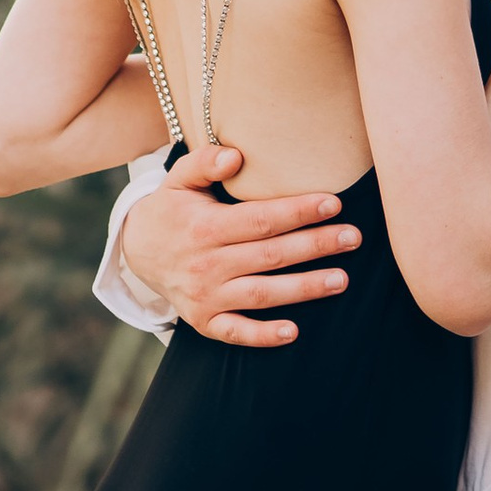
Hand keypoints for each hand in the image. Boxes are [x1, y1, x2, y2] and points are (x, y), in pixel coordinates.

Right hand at [120, 139, 362, 346]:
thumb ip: (205, 161)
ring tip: (342, 279)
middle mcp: (206, 264)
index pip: (261, 220)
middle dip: (315, 246)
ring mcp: (206, 296)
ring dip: (305, 288)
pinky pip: (237, 332)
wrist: (137, 251)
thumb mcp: (179, 177)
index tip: (333, 203)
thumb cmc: (172, 208)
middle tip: (353, 237)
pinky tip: (294, 332)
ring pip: (263, 294)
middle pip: (271, 256)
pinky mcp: (204, 321)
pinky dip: (264, 335)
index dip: (298, 212)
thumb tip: (236, 155)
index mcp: (205, 227)